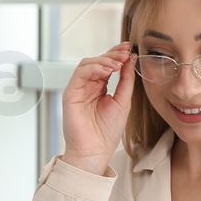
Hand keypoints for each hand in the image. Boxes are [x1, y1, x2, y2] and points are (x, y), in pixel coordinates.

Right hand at [58, 42, 134, 173]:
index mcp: (100, 88)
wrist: (95, 151)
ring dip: (104, 60)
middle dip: (113, 54)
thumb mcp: (123, 102)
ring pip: (88, 64)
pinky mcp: (70, 93)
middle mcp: (88, 86)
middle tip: (126, 51)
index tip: (130, 49)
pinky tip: (108, 70)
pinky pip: (80, 73)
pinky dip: (94, 68)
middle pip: (98, 61)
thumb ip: (126, 81)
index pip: (107, 65)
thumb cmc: (107, 132)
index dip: (117, 55)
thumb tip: (130, 60)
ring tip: (119, 62)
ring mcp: (78, 89)